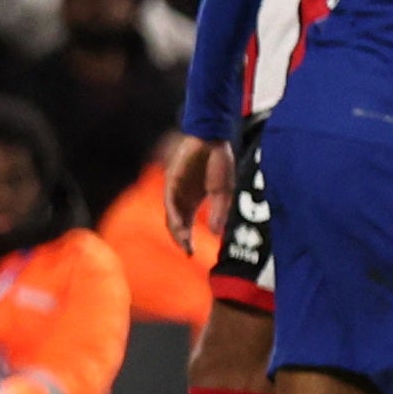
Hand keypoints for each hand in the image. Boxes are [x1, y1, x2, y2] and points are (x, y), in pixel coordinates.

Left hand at [165, 133, 232, 256]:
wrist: (212, 139)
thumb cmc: (218, 163)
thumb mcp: (222, 192)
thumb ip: (219, 212)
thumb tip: (216, 233)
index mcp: (193, 201)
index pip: (186, 225)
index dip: (187, 239)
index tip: (192, 254)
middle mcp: (181, 198)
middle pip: (176, 223)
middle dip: (181, 239)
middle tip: (187, 252)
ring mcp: (175, 189)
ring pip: (171, 214)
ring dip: (177, 229)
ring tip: (184, 243)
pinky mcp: (172, 180)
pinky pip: (170, 201)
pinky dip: (175, 214)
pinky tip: (181, 225)